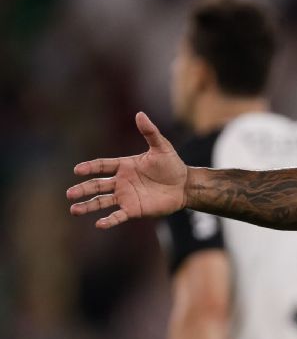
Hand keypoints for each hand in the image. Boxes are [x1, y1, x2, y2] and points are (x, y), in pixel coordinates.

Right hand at [68, 111, 187, 228]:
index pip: (102, 165)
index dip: (90, 167)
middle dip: (83, 189)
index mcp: (124, 166)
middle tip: (69, 194)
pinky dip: (109, 220)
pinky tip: (99, 224)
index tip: (78, 170)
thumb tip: (140, 114)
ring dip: (88, 206)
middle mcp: (121, 182)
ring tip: (74, 210)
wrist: (185, 185)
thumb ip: (150, 132)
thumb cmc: (172, 165)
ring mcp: (126, 196)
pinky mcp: (134, 210)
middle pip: (97, 185)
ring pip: (102, 202)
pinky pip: (118, 216)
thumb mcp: (162, 147)